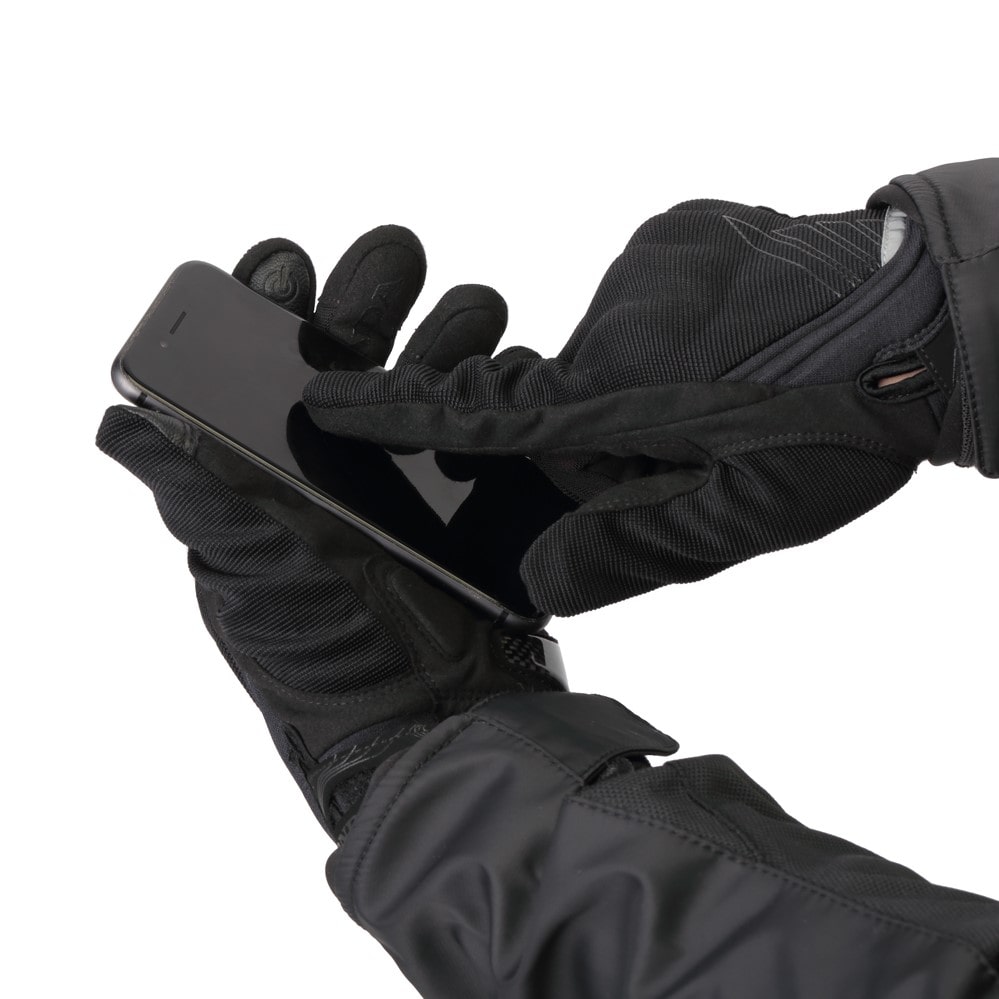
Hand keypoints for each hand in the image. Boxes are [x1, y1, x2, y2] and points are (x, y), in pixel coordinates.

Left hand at [97, 229, 563, 839]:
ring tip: (471, 317)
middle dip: (373, 292)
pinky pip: (499, 414)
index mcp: (276, 465)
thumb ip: (194, 491)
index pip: (265, 359)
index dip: (272, 300)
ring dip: (452, 327)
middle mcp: (345, 460)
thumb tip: (115, 423)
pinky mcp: (483, 493)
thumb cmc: (326, 656)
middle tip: (396, 262)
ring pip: (436, 366)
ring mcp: (419, 473)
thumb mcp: (247, 571)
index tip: (289, 268)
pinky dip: (508, 381)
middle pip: (359, 345)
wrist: (433, 719)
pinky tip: (511, 372)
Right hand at [303, 160, 998, 615]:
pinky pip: (643, 300)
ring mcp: (651, 263)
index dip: (395, 408)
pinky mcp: (681, 232)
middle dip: (599, 432)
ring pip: (606, 347)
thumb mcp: (745, 517)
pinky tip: (739, 352)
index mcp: (623, 393)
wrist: (931, 310)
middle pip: (558, 392)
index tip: (328, 398)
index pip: (482, 409)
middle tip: (691, 445)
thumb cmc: (845, 423)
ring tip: (732, 400)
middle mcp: (620, 316)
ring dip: (643, 384)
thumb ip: (633, 549)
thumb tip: (540, 578)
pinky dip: (670, 336)